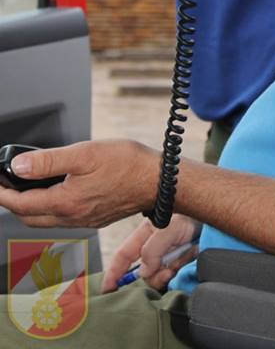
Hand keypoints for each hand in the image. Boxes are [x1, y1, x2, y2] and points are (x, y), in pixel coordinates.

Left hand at [0, 140, 158, 228]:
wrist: (159, 181)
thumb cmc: (127, 164)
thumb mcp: (85, 153)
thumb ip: (49, 161)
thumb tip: (19, 166)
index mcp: (66, 202)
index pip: (21, 203)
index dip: (2, 194)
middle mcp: (73, 217)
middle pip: (29, 216)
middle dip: (12, 203)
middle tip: (4, 186)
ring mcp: (85, 220)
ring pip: (45, 220)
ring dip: (30, 207)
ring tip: (25, 187)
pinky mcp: (96, 218)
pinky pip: (63, 219)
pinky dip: (49, 208)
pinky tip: (56, 193)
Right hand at [102, 215, 198, 292]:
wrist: (216, 214)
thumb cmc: (192, 213)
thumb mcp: (169, 227)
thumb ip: (153, 248)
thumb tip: (143, 272)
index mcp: (144, 235)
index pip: (123, 256)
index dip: (113, 273)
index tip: (106, 290)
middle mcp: (154, 247)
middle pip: (141, 272)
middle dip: (150, 277)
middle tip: (165, 272)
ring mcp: (167, 256)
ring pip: (157, 276)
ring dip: (167, 273)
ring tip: (179, 262)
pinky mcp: (180, 263)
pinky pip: (173, 276)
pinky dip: (179, 271)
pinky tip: (188, 258)